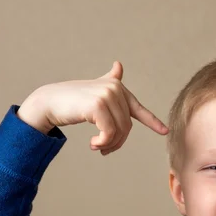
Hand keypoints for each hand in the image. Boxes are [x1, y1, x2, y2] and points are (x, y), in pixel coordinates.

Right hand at [17, 61, 167, 154]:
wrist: (50, 102)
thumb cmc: (72, 101)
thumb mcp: (94, 93)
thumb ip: (109, 83)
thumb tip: (119, 65)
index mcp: (117, 87)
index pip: (138, 108)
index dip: (153, 122)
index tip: (165, 131)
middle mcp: (115, 88)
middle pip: (127, 126)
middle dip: (117, 142)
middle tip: (104, 150)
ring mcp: (107, 95)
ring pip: (119, 131)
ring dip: (109, 145)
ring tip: (97, 147)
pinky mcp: (98, 105)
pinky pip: (109, 133)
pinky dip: (102, 143)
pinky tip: (93, 144)